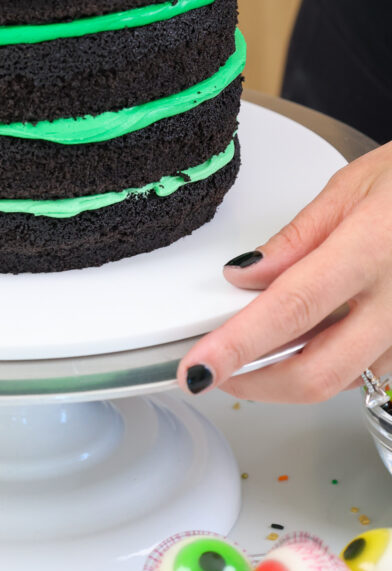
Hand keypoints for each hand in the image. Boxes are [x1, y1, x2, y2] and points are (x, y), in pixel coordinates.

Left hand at [177, 140, 391, 402]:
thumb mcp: (352, 187)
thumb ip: (296, 238)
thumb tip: (245, 274)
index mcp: (372, 249)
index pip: (290, 309)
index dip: (238, 346)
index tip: (198, 366)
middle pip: (316, 372)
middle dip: (253, 383)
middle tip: (212, 370)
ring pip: (340, 380)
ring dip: (287, 376)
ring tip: (254, 349)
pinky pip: (366, 370)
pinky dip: (325, 363)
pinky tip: (306, 339)